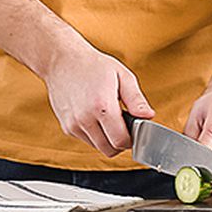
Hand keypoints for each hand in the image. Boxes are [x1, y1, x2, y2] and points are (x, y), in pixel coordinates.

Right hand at [41, 39, 153, 158]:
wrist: (62, 61)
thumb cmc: (94, 66)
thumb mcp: (123, 76)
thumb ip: (136, 100)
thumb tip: (149, 116)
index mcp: (102, 107)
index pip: (121, 141)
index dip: (133, 139)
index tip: (137, 129)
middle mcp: (84, 119)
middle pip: (110, 149)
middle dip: (122, 142)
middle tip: (127, 125)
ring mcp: (73, 125)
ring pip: (98, 147)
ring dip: (109, 139)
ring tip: (112, 118)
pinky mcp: (66, 127)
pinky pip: (87, 140)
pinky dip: (96, 135)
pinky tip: (98, 118)